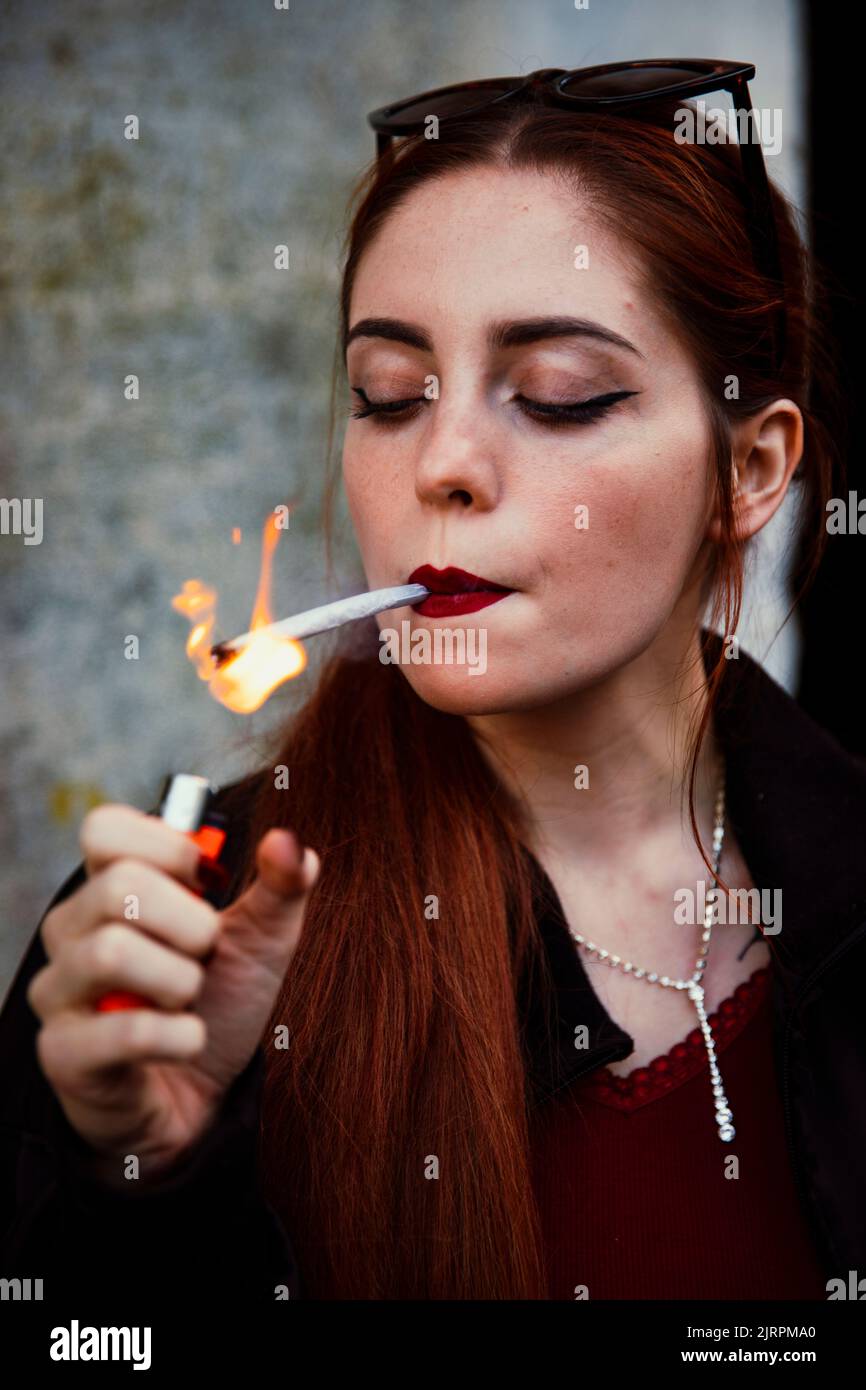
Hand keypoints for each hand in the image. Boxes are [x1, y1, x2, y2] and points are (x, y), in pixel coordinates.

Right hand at [26, 803, 318, 1181]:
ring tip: (190, 999)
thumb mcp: (264, 939)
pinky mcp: (62, 1053)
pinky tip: (188, 1040)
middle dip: (191, 924)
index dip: (169, 847)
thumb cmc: (220, 1002)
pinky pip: (123, 1031)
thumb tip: (290, 842)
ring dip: (180, 980)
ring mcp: (58, 990)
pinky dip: (180, 1036)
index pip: (104, 828)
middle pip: (119, 886)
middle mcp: (71, 930)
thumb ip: (283, 885)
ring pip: (110, 952)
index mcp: (109, 887)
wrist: (203, 1096)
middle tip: (207, 955)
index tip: (208, 883)